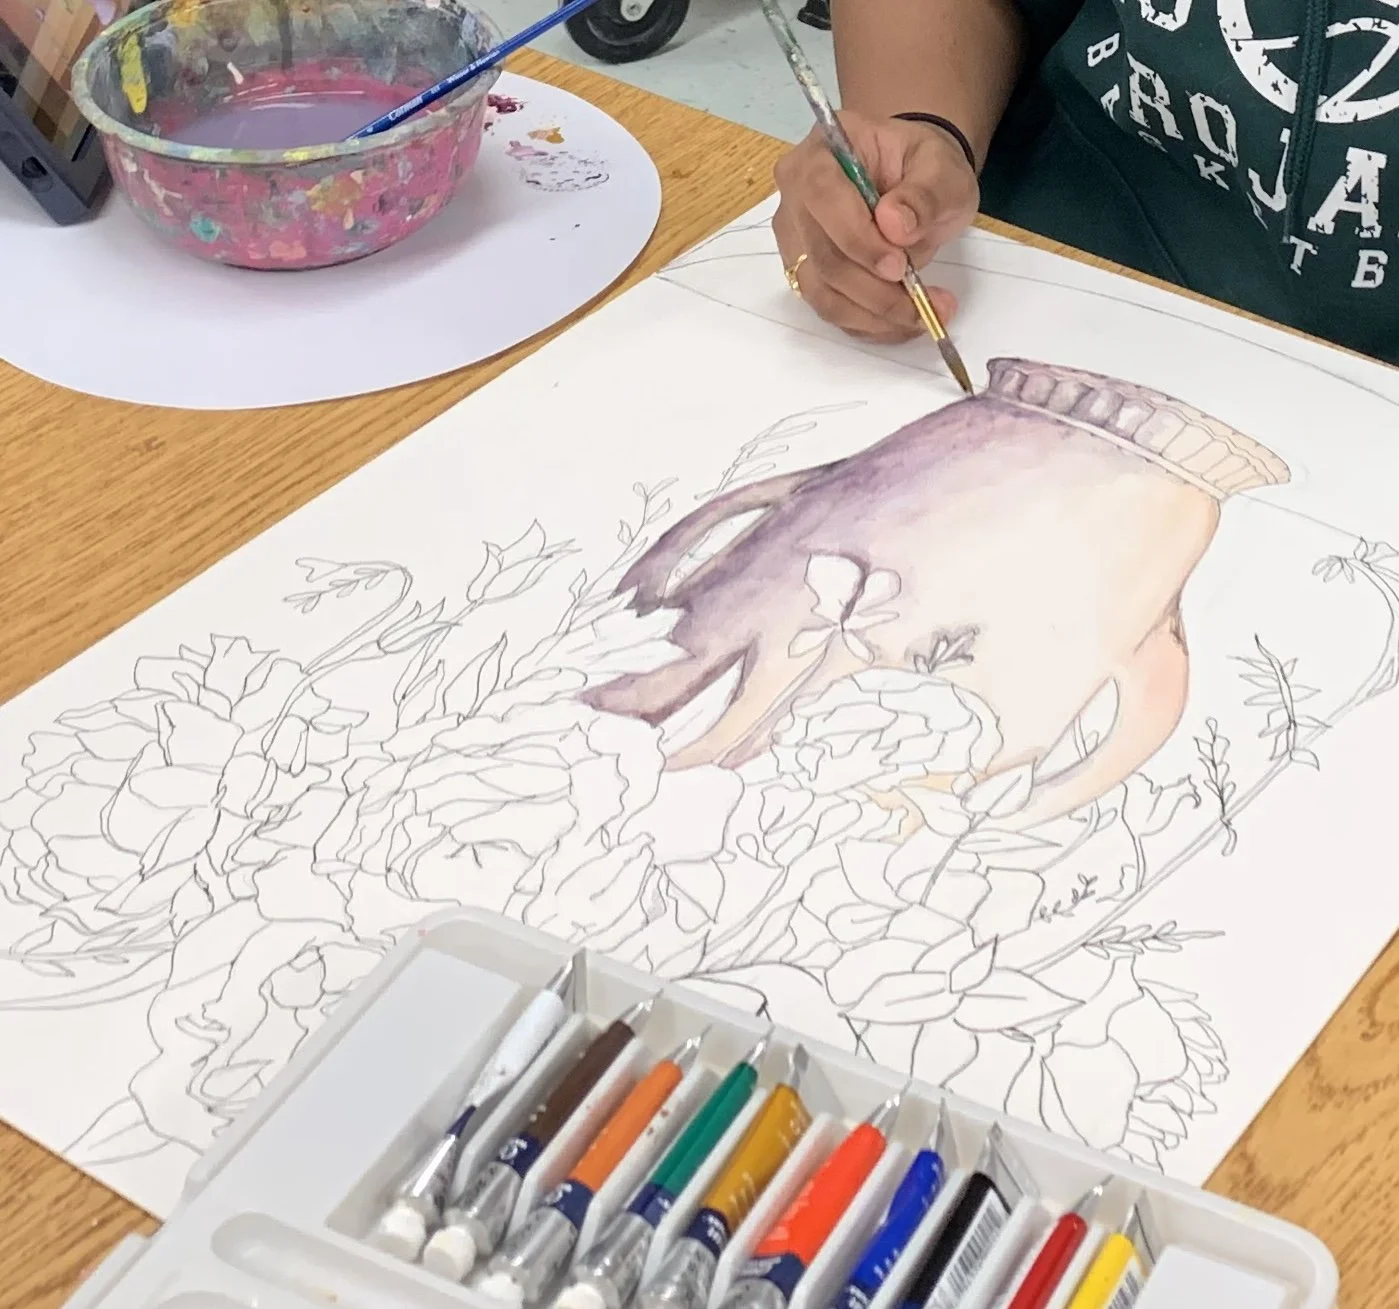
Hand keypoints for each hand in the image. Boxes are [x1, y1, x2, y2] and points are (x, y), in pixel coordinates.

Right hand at [772, 111, 977, 343]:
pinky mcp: (805, 273)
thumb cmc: (923, 168)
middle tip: (924, 303)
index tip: (899, 266)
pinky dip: (867, 323)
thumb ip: (925, 192)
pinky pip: (829, 308)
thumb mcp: (942, 168)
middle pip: (821, 255)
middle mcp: (795, 195)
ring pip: (821, 291)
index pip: (823, 196)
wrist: (911, 184)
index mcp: (822, 152)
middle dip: (873, 289)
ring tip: (923, 316)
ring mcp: (795, 239)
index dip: (857, 238)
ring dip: (872, 314)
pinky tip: (902, 322)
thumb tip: (895, 225)